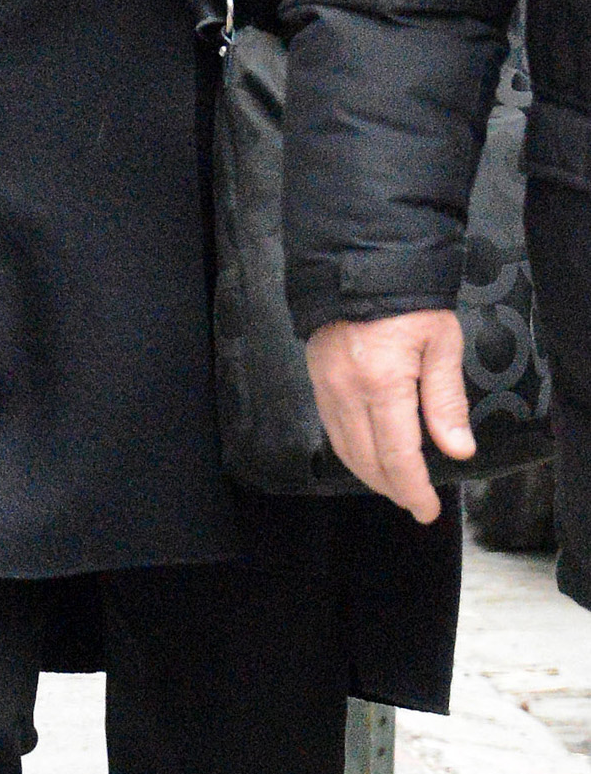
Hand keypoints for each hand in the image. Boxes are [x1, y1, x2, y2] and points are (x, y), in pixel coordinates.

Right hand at [305, 311, 473, 523]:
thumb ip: (446, 401)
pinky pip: (332, 429)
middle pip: (367, 460)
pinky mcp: (317, 380)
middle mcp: (347, 391)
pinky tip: (369, 456)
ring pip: (344, 450)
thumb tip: (458, 450)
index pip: (397, 456)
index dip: (413, 490)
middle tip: (417, 502)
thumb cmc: (408, 299)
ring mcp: (326, 387)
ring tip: (397, 486)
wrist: (360, 263)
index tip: (427, 510)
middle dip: (393, 488)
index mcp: (382, 383)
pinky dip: (351, 452)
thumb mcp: (442, 344)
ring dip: (370, 475)